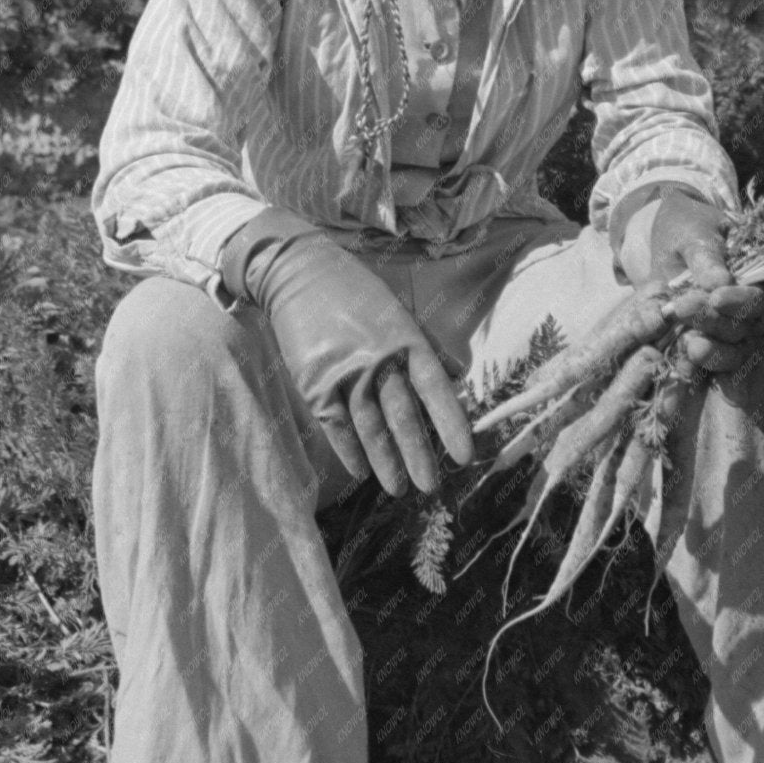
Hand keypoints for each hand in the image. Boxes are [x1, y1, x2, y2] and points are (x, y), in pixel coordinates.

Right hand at [242, 228, 473, 495]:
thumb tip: (457, 375)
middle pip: (403, 416)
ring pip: (370, 427)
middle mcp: (378, 358)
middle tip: (431, 486)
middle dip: (418, 455)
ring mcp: (345, 372)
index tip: (464, 456)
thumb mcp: (399, 309)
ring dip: (386, 462)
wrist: (299, 273)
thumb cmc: (356, 291)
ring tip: (398, 489)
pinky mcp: (315, 382)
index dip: (451, 423)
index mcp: (406, 338)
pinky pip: (336, 425)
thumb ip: (428, 344)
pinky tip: (360, 471)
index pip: (436, 388)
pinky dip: (349, 451)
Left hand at [618, 188, 763, 374]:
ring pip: (731, 354)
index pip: (755, 299)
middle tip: (682, 310)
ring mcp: (722, 332)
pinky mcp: (700, 345)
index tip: (715, 298)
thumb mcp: (691, 235)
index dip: (739, 302)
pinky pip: (706, 367)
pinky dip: (695, 368)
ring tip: (688, 347)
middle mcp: (742, 311)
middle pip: (742, 329)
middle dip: (714, 323)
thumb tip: (722, 282)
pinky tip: (679, 366)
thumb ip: (705, 257)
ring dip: (712, 354)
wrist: (662, 241)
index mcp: (749, 281)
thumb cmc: (683, 231)